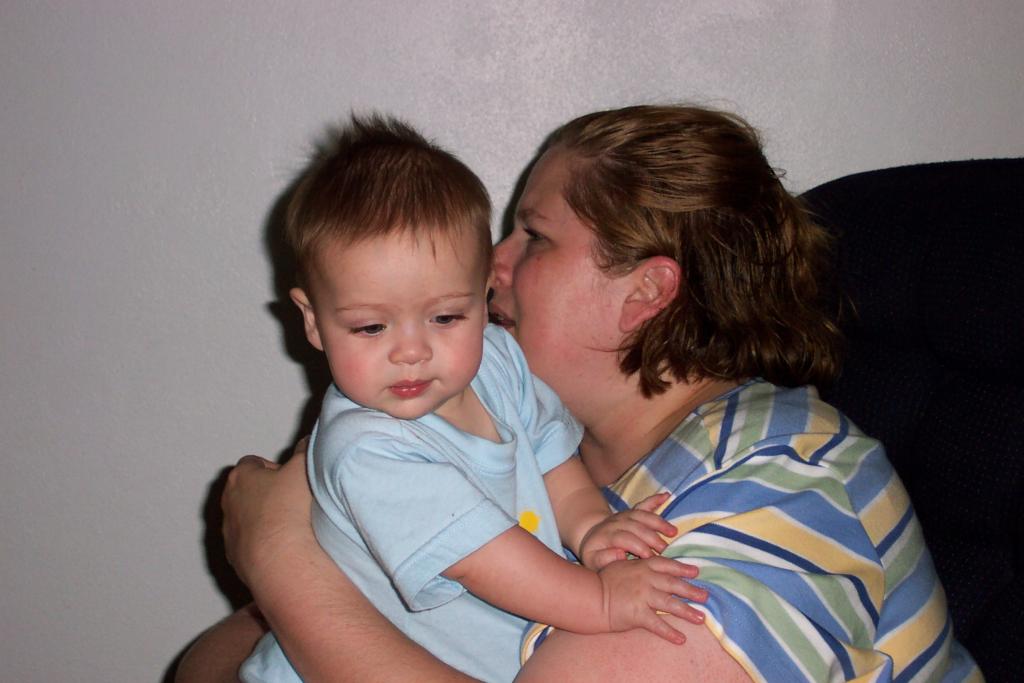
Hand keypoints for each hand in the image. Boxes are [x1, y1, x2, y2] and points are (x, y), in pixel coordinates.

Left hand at [222, 438, 312, 587]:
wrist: (280, 560)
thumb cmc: (289, 509)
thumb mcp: (305, 466)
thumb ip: (305, 449)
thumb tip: (306, 442)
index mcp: (241, 476)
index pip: (253, 463)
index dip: (274, 468)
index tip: (291, 476)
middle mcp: (229, 503)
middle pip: (247, 491)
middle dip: (267, 493)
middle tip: (293, 499)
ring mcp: (230, 533)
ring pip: (247, 519)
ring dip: (264, 520)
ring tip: (291, 526)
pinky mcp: (235, 558)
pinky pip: (250, 545)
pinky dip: (263, 544)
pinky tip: (284, 547)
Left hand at [579, 492, 677, 569]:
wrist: (591, 536)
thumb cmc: (595, 553)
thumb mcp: (593, 560)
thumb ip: (604, 559)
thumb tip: (621, 554)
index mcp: (607, 535)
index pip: (625, 539)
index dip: (639, 546)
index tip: (650, 557)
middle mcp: (616, 522)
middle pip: (637, 527)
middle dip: (653, 538)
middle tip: (666, 550)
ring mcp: (625, 515)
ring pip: (643, 515)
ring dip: (659, 522)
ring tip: (673, 532)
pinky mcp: (632, 512)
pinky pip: (644, 504)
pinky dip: (655, 499)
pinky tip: (667, 495)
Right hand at [598, 556, 707, 644]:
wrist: (590, 596)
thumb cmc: (603, 581)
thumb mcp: (619, 565)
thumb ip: (633, 561)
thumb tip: (637, 553)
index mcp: (642, 567)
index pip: (666, 565)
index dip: (682, 568)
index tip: (695, 571)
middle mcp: (646, 580)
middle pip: (674, 584)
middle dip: (691, 590)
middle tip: (706, 596)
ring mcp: (643, 597)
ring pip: (670, 604)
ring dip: (687, 611)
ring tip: (701, 618)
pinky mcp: (638, 614)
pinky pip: (657, 625)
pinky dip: (670, 632)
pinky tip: (681, 639)